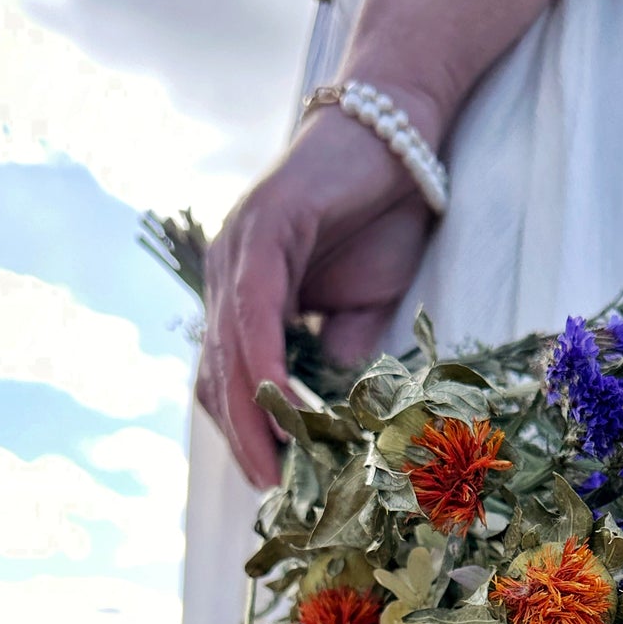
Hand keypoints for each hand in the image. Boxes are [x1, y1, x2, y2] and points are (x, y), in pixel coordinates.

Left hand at [195, 99, 438, 486]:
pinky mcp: (264, 227)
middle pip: (217, 372)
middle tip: (272, 493)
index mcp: (246, 292)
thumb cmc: (386, 212)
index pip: (228, 376)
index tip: (273, 485)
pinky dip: (265, 363)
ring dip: (249, 415)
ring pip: (228, 349)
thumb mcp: (365, 304)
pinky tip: (285, 404)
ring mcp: (239, 247)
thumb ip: (342, 352)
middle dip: (242, 439)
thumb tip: (334, 411)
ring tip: (276, 466)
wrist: (405, 129)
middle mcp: (229, 271)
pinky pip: (255, 311)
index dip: (244, 433)